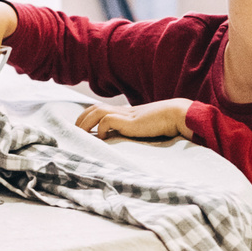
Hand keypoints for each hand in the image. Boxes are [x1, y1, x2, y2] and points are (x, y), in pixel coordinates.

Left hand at [78, 99, 192, 139]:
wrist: (177, 115)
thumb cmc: (166, 124)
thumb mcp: (146, 128)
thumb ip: (135, 131)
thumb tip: (124, 142)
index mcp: (126, 112)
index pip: (100, 109)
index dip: (88, 117)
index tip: (82, 129)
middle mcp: (123, 111)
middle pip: (93, 108)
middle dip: (81, 119)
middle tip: (74, 132)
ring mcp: (125, 114)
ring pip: (96, 111)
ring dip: (85, 123)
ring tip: (80, 134)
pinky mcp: (129, 121)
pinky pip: (107, 120)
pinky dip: (101, 128)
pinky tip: (103, 137)